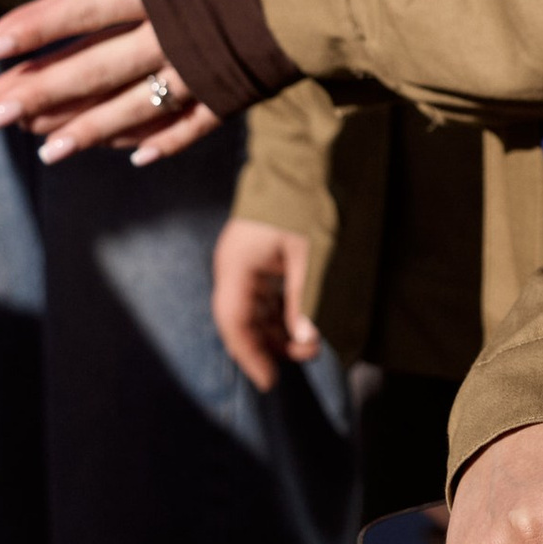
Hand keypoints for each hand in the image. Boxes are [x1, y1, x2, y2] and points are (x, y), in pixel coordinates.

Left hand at [0, 0, 273, 159]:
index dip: (33, 29)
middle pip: (95, 71)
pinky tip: (135, 157)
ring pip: (133, 110)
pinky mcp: (240, 94)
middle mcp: (176, 41)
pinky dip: (162, 141)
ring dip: (86, 131)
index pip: (82, 11)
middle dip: (40, 93)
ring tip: (45, 150)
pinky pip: (193, 127)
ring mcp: (207, 75)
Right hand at [213, 219, 319, 391]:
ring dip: (277, 329)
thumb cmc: (303, 204)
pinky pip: (262, 295)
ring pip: (253, 310)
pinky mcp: (256, 259)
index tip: (270, 382)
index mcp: (237, 267)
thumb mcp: (309, 254)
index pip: (235, 323)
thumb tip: (305, 338)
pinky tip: (301, 322)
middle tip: (307, 354)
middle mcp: (232, 268)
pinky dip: (279, 312)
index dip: (250, 355)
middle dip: (270, 344)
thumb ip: (305, 298)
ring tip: (310, 341)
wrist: (297, 161)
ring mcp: (242, 263)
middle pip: (242, 321)